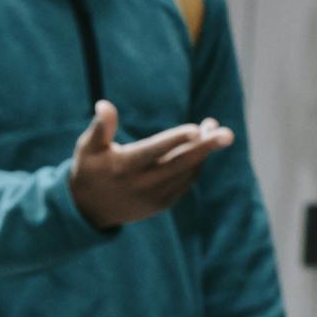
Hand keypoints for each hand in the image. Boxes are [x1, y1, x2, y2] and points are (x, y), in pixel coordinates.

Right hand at [67, 102, 234, 229]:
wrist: (89, 211)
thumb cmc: (89, 169)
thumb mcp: (87, 148)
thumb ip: (100, 128)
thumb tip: (103, 105)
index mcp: (123, 167)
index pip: (154, 151)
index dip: (175, 139)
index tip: (197, 128)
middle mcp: (141, 184)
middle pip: (179, 163)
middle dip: (205, 147)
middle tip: (228, 133)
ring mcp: (154, 197)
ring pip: (186, 172)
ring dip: (203, 152)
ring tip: (215, 129)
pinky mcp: (162, 204)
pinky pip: (185, 182)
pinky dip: (196, 164)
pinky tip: (203, 145)